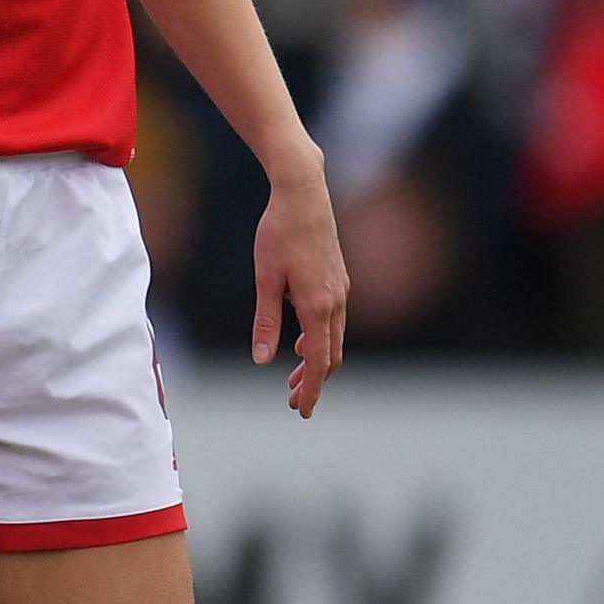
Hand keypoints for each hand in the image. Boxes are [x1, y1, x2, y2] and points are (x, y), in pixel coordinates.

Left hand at [254, 156, 348, 416]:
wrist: (303, 194)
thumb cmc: (279, 233)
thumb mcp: (265, 279)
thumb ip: (265, 321)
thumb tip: (263, 360)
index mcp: (319, 306)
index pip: (317, 361)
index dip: (310, 389)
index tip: (301, 410)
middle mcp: (336, 301)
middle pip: (329, 355)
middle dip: (313, 382)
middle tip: (294, 403)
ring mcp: (341, 290)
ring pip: (333, 339)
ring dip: (315, 362)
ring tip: (293, 380)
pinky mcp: (338, 280)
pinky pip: (333, 321)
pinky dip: (320, 340)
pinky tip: (300, 345)